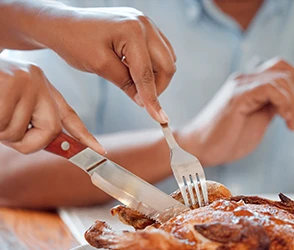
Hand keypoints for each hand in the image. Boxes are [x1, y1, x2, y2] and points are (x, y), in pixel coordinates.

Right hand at [0, 57, 104, 153]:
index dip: (85, 137)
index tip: (100, 152)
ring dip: (1, 132)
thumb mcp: (14, 104)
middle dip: (28, 143)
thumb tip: (52, 143)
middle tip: (8, 134)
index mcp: (42, 87)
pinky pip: (4, 126)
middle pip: (50, 131)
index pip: (69, 116)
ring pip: (20, 132)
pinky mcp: (10, 85)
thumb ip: (32, 122)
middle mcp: (39, 82)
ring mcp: (26, 82)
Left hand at [39, 6, 175, 122]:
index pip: (147, 73)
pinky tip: (134, 70)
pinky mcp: (143, 28)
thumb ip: (126, 84)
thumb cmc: (75, 41)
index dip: (152, 99)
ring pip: (166, 60)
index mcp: (132, 31)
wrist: (63, 25)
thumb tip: (145, 101)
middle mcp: (144, 24)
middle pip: (167, 65)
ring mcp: (145, 24)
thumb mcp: (100, 66)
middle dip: (157, 87)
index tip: (160, 119)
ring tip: (132, 81)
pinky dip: (151, 67)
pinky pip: (159, 52)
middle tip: (139, 97)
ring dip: (155, 77)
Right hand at [178, 58, 293, 166]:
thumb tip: (292, 104)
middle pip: (284, 70)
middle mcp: (244, 80)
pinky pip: (270, 88)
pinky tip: (285, 119)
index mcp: (248, 85)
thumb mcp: (257, 122)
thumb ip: (272, 109)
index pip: (280, 69)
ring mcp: (240, 85)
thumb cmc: (224, 140)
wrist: (199, 149)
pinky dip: (285, 102)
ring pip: (281, 79)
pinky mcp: (237, 95)